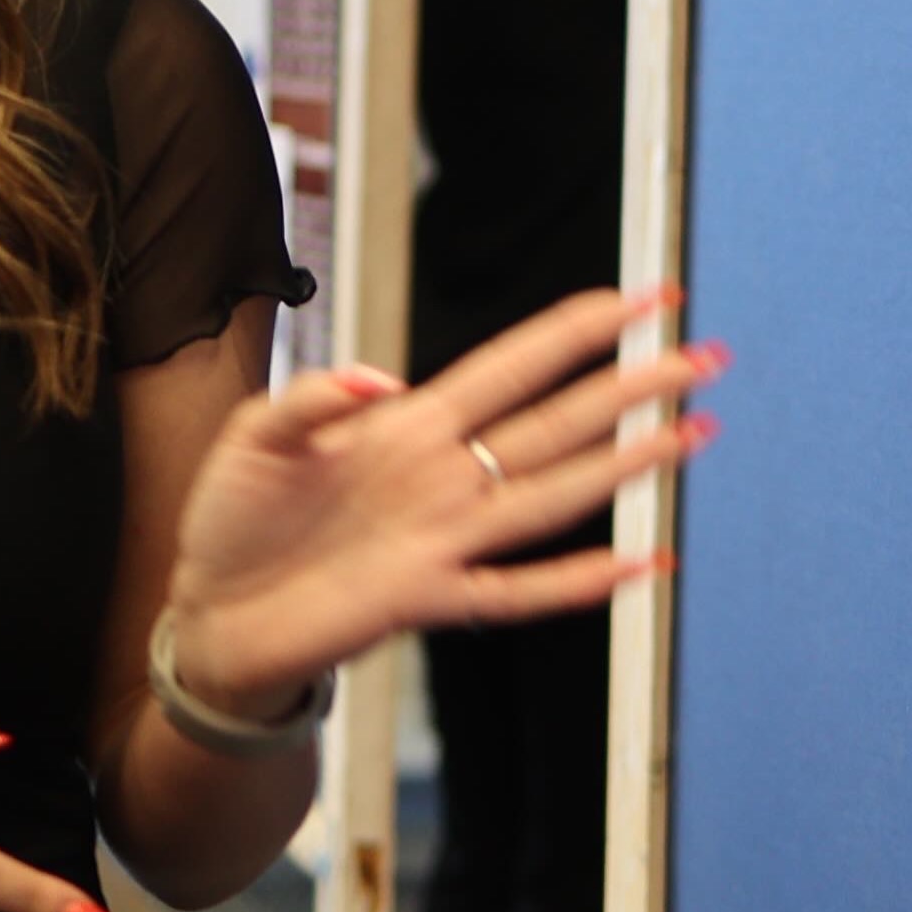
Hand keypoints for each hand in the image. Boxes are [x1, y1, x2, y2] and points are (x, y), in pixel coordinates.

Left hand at [161, 285, 720, 710]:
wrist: (210, 612)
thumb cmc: (233, 519)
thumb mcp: (254, 434)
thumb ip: (312, 397)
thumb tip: (382, 382)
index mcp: (410, 426)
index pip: (512, 367)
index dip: (575, 331)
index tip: (638, 299)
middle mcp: (444, 478)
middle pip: (559, 422)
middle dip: (633, 388)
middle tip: (701, 360)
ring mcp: (444, 539)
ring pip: (557, 495)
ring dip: (627, 464)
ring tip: (693, 434)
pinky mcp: (429, 599)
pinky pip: (520, 590)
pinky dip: (580, 581)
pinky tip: (639, 564)